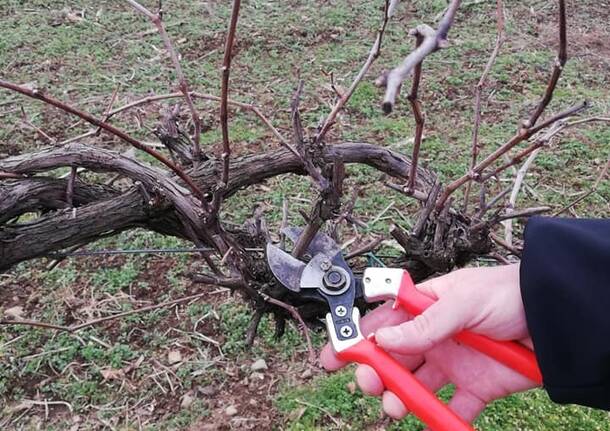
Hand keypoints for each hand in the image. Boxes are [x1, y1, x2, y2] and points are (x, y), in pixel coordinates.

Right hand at [320, 263, 539, 423]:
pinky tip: (432, 423)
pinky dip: (441, 420)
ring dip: (401, 396)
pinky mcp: (475, 387)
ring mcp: (453, 363)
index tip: (337, 354)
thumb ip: (425, 323)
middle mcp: (435, 336)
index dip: (358, 337)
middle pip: (394, 358)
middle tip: (367, 383)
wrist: (555, 319)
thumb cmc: (508, 294)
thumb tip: (385, 340)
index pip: (383, 322)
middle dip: (375, 372)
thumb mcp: (463, 301)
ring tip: (394, 405)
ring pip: (417, 385)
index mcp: (426, 308)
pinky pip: (453, 408)